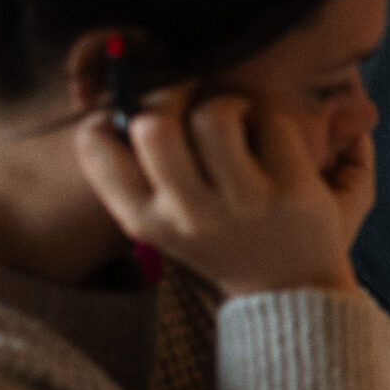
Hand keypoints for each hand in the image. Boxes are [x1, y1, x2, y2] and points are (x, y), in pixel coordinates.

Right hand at [74, 88, 365, 296]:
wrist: (294, 293)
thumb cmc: (227, 241)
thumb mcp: (170, 222)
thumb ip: (144, 174)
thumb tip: (128, 104)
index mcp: (148, 219)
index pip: (95, 149)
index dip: (109, 116)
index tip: (137, 115)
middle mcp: (189, 215)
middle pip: (154, 126)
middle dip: (171, 96)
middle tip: (193, 100)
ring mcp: (242, 204)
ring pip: (214, 116)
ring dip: (227, 102)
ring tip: (240, 118)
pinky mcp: (293, 191)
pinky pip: (271, 122)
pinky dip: (270, 116)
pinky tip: (275, 136)